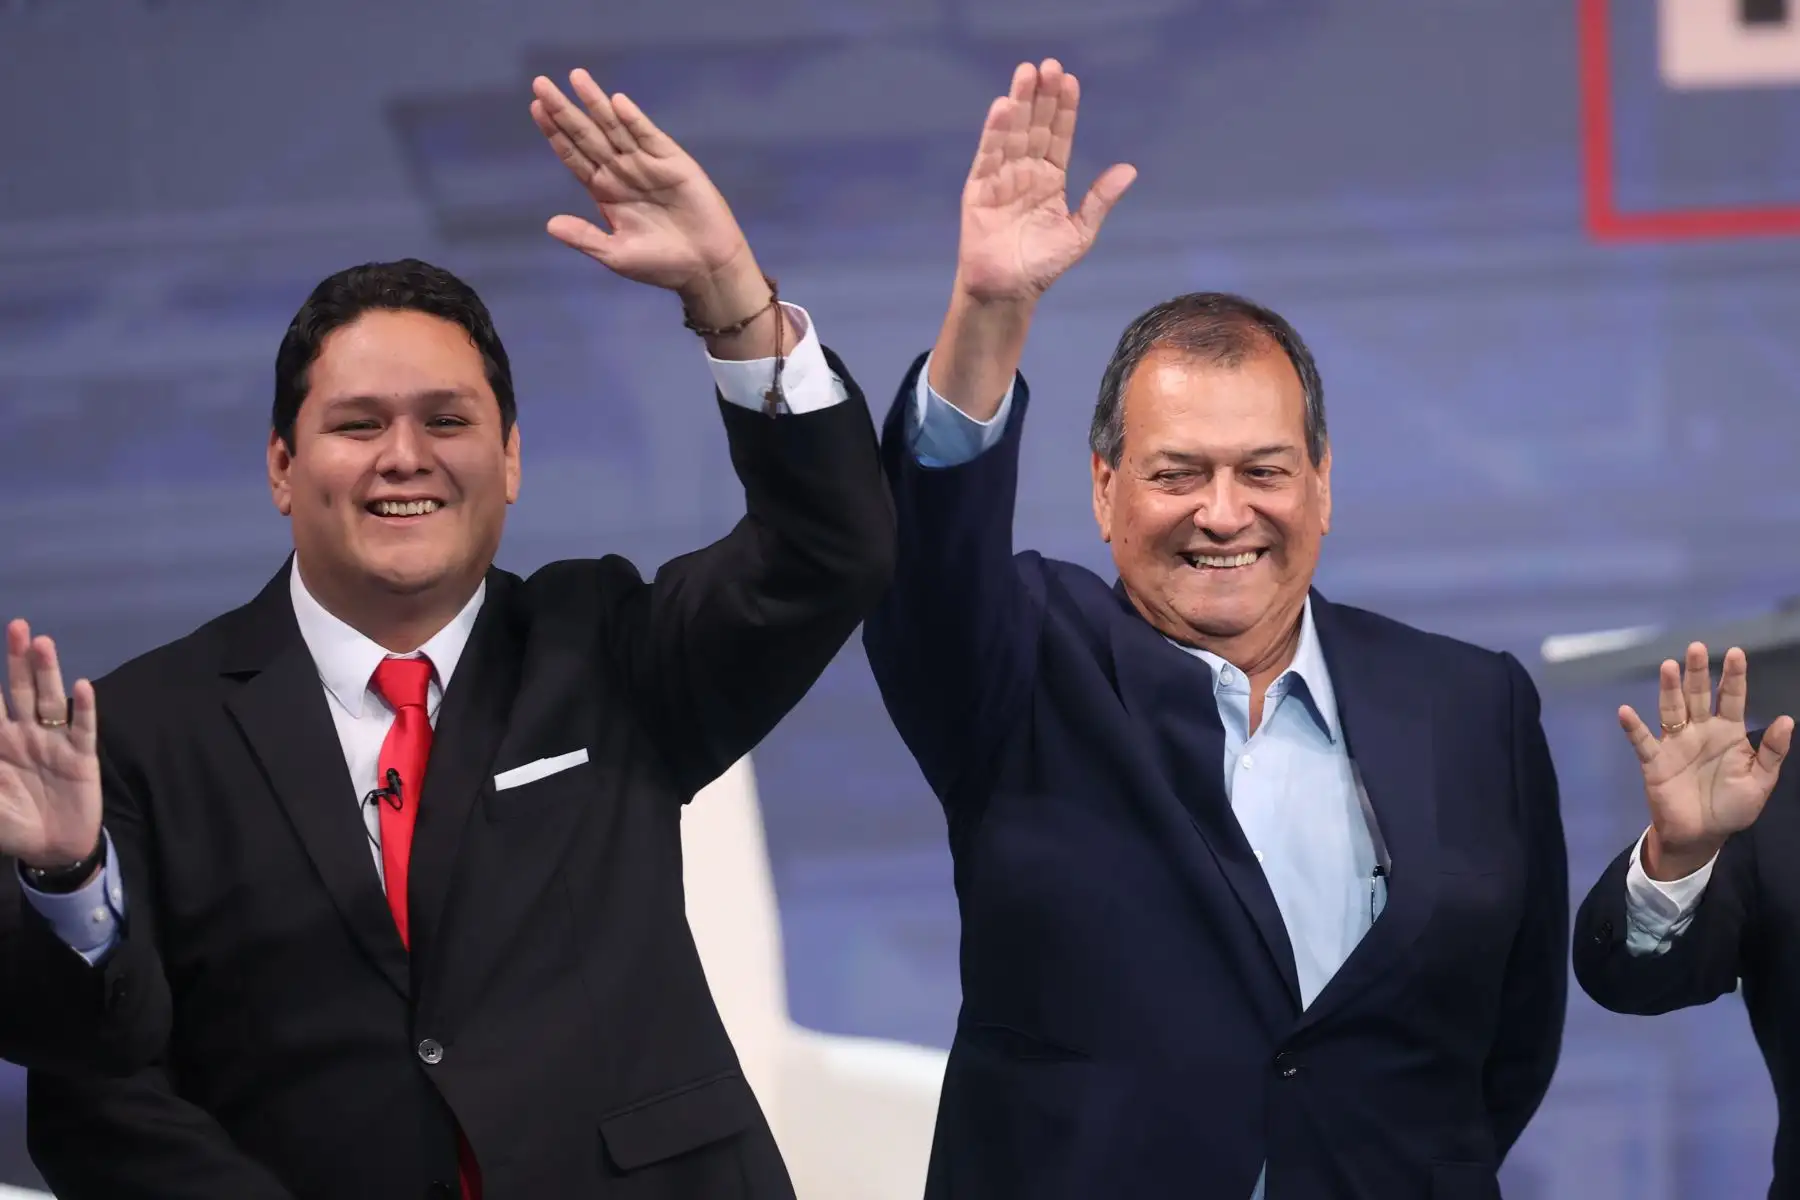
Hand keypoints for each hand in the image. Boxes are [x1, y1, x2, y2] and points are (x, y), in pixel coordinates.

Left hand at [0, 620, 101, 869]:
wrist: (52, 849)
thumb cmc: (12, 825)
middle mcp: (25, 734)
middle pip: (21, 690)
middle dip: (17, 660)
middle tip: (16, 626)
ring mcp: (55, 741)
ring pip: (49, 700)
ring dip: (47, 672)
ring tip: (43, 643)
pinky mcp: (81, 756)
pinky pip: (82, 728)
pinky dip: (83, 707)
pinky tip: (82, 686)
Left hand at [531, 70, 757, 307]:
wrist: (706, 267)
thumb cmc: (661, 265)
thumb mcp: (616, 255)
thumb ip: (585, 237)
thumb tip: (549, 225)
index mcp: (604, 191)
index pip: (573, 155)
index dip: (555, 132)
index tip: (535, 108)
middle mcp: (621, 172)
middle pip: (587, 135)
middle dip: (564, 110)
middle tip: (539, 83)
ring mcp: (646, 164)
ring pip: (615, 128)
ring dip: (596, 103)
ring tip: (576, 77)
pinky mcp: (673, 162)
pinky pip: (649, 136)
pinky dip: (634, 120)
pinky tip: (617, 103)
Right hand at [954, 59, 1136, 303]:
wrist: (1008, 291)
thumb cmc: (1042, 265)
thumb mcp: (1079, 232)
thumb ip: (1100, 199)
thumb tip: (1130, 169)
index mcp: (1050, 178)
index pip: (1059, 136)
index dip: (1064, 109)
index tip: (1070, 80)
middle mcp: (1025, 171)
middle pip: (1035, 126)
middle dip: (1042, 96)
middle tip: (1049, 65)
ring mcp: (1001, 178)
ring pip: (1012, 133)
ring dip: (1019, 103)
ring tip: (1027, 73)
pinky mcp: (978, 189)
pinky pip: (987, 155)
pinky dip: (995, 131)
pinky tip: (1003, 107)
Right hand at [1619, 642, 1793, 879]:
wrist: (1702, 835)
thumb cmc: (1733, 807)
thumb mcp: (1761, 782)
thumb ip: (1772, 752)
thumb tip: (1786, 719)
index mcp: (1729, 733)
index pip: (1732, 698)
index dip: (1734, 676)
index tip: (1736, 653)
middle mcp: (1700, 731)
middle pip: (1698, 696)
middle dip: (1698, 672)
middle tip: (1696, 648)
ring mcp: (1675, 744)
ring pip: (1671, 710)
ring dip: (1669, 689)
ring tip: (1668, 666)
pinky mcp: (1654, 761)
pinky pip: (1642, 741)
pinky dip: (1633, 727)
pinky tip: (1626, 711)